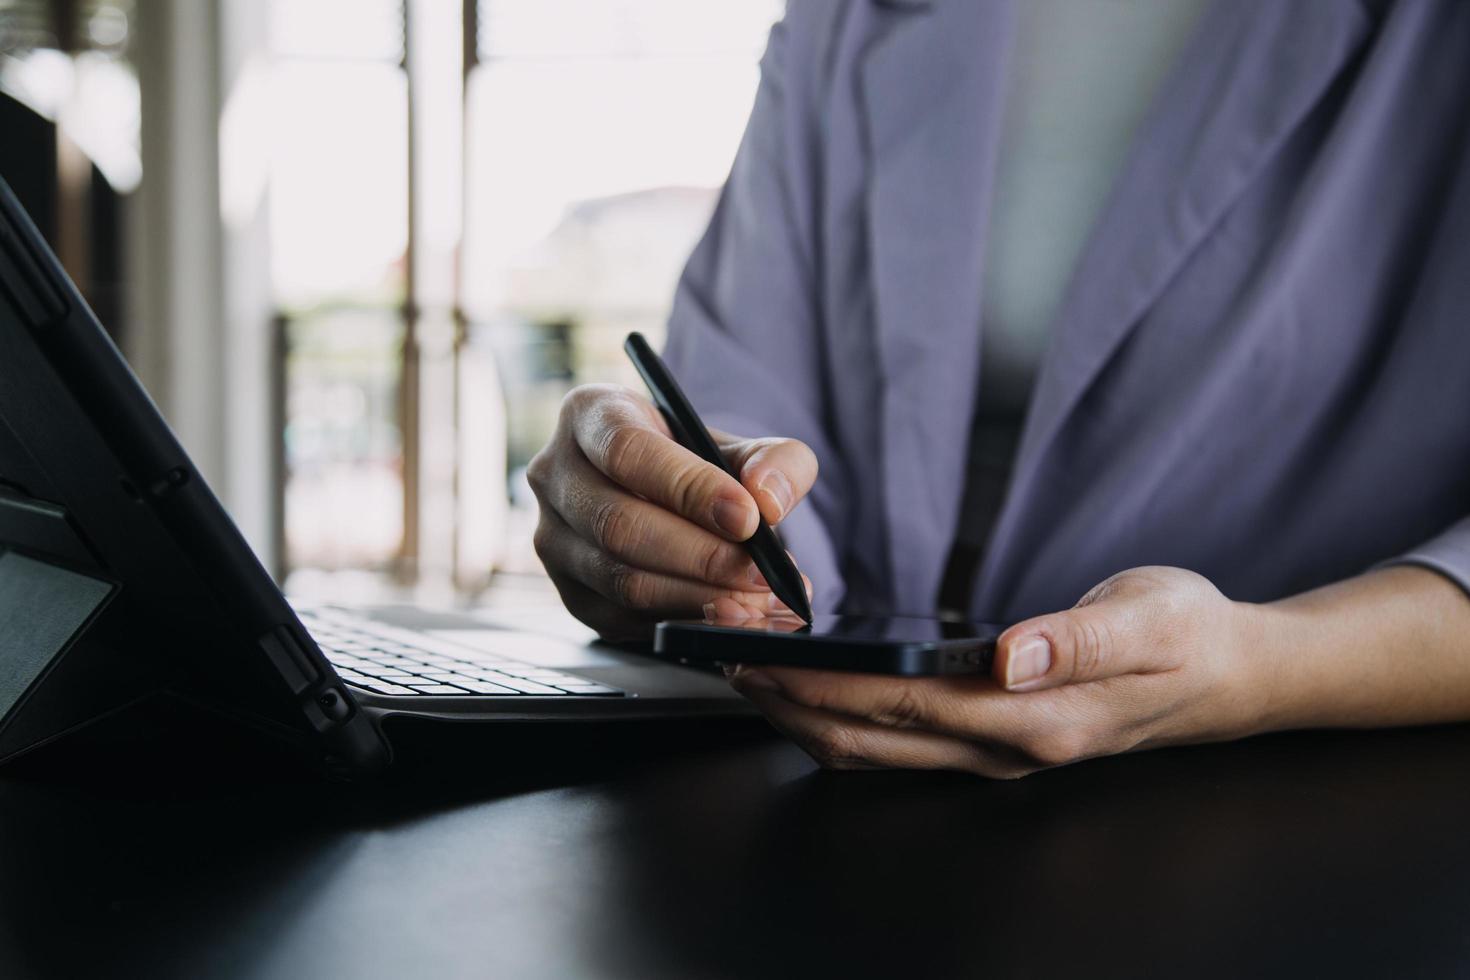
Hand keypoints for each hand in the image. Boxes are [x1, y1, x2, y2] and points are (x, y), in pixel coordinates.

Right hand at [528, 383, 815, 640]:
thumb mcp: (743, 448)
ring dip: (696, 597)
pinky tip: (729, 619)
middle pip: (618, 524)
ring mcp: (552, 539)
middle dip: (699, 556)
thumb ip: (775, 461)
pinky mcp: (569, 594)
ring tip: (754, 602)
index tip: (746, 518)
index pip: (626, 450)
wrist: (669, 504)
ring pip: (620, 579)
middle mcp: (555, 475)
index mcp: (590, 414)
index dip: (687, 488)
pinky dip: (682, 623)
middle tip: (759, 574)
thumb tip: (767, 499)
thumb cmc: (701, 466)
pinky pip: (622, 619)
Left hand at [728, 567, 1268, 776]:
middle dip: (790, 704)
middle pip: (870, 738)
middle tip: (725, 661)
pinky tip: (818, 688)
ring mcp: (997, 752)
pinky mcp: (994, 739)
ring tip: (753, 674)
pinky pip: (900, 741)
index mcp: (1034, 717)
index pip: (900, 704)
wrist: (1231, 677)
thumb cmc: (1189, 637)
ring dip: (807, 717)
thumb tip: (1010, 652)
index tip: (760, 658)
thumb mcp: (1149, 619)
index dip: (821, 687)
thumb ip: (1077, 637)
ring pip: (877, 750)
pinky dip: (846, 718)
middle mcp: (1005, 748)